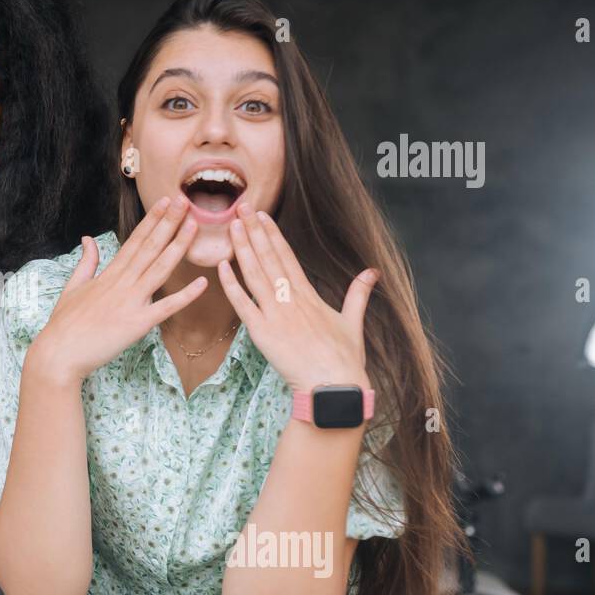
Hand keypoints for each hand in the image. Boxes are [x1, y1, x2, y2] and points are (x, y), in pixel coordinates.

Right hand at [27, 192, 208, 384]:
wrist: (59, 353)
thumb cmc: (64, 324)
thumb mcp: (73, 287)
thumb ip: (86, 262)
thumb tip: (88, 239)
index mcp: (109, 274)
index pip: (135, 240)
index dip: (152, 220)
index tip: (166, 202)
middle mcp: (122, 283)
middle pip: (150, 247)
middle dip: (169, 223)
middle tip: (186, 201)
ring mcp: (130, 302)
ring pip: (160, 269)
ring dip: (178, 246)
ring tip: (194, 225)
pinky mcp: (137, 324)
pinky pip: (166, 308)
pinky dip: (185, 296)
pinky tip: (202, 283)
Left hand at [218, 200, 378, 393]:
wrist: (333, 386)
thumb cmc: (343, 359)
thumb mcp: (352, 322)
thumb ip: (358, 294)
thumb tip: (372, 272)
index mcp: (309, 295)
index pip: (287, 256)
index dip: (272, 234)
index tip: (262, 216)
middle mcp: (290, 299)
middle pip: (269, 258)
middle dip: (254, 232)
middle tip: (241, 208)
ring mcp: (275, 315)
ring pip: (255, 275)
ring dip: (242, 249)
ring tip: (232, 226)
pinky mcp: (262, 333)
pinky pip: (243, 304)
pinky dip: (231, 285)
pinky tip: (221, 266)